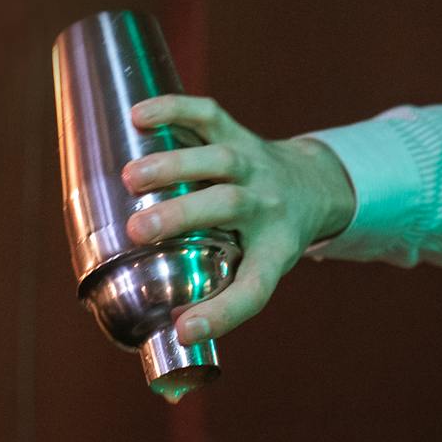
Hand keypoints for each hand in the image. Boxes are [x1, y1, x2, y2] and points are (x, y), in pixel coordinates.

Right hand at [120, 94, 355, 343]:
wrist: (312, 184)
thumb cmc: (269, 239)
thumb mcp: (257, 269)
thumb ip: (214, 295)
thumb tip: (163, 332)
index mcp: (273, 252)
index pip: (254, 289)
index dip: (222, 314)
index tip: (184, 330)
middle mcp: (266, 206)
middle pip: (228, 206)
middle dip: (182, 217)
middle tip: (138, 231)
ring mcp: (253, 164)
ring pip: (218, 157)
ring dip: (173, 165)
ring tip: (129, 177)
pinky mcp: (238, 132)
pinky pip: (209, 114)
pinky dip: (175, 109)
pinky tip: (138, 114)